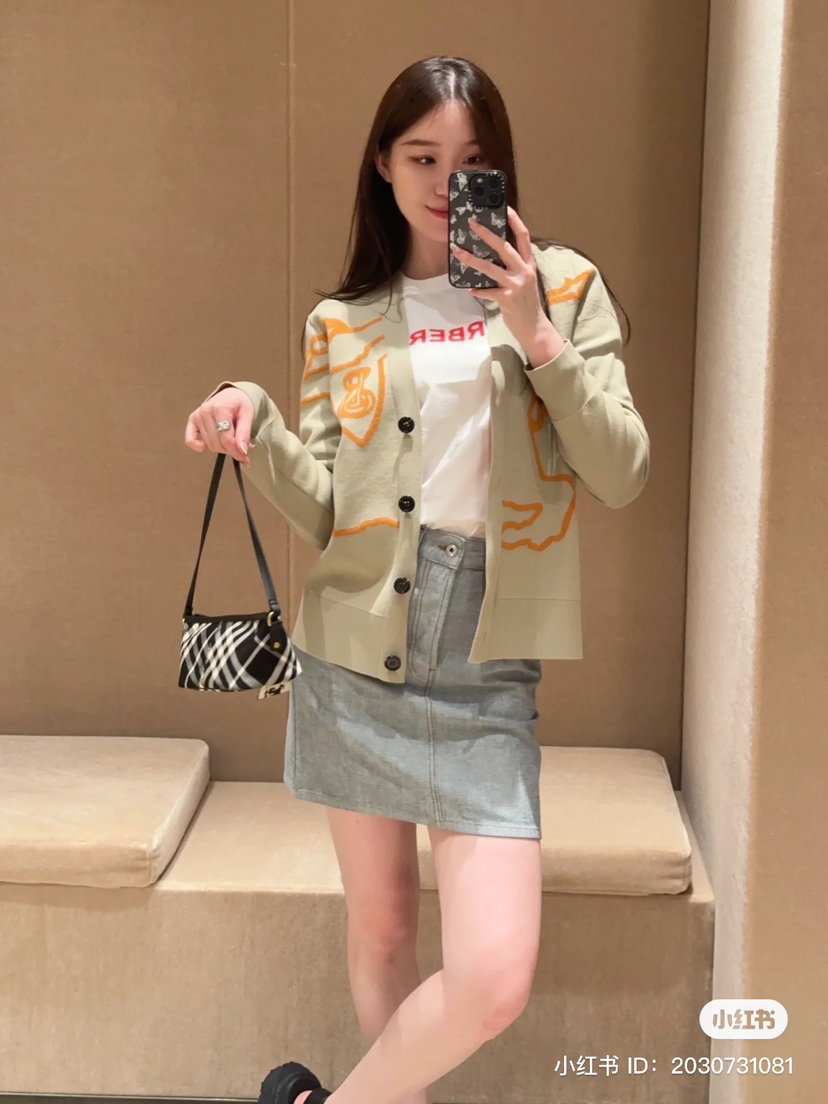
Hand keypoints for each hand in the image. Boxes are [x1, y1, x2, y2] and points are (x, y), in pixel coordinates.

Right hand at [185, 386, 254, 466]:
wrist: (231, 395)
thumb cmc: (240, 405)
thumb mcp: (248, 416)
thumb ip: (244, 434)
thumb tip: (242, 451)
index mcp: (220, 408)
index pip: (226, 438)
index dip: (236, 451)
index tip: (245, 458)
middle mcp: (206, 411)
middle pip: (218, 443)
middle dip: (231, 449)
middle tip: (240, 447)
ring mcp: (197, 415)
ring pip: (209, 444)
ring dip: (221, 448)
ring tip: (230, 440)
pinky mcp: (192, 419)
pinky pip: (190, 439)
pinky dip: (197, 445)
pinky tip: (205, 446)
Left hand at [450, 206, 549, 345]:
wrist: (534, 327)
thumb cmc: (527, 303)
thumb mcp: (525, 281)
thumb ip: (514, 268)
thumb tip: (494, 256)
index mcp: (529, 264)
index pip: (524, 237)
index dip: (515, 221)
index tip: (505, 208)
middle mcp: (524, 271)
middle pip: (504, 247)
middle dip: (486, 234)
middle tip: (472, 224)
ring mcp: (516, 285)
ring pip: (490, 268)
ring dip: (471, 260)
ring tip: (457, 252)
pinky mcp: (507, 299)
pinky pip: (487, 292)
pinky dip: (477, 291)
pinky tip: (468, 289)